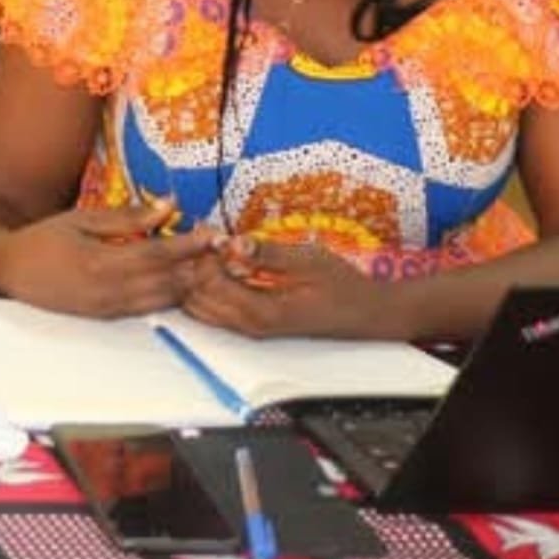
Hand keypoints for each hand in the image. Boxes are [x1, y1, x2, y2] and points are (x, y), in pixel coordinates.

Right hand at [0, 199, 212, 317]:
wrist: (7, 272)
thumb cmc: (43, 239)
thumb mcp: (82, 219)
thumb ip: (127, 218)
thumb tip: (169, 204)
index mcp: (101, 263)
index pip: (157, 255)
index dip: (189, 245)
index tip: (213, 233)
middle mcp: (108, 292)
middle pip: (167, 283)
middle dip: (198, 268)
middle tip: (225, 251)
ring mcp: (108, 309)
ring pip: (162, 300)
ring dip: (189, 285)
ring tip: (212, 266)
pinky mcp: (106, 318)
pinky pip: (148, 309)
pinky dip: (170, 297)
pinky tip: (184, 284)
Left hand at [182, 235, 392, 338]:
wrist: (363, 313)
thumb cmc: (340, 285)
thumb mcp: (309, 261)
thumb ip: (269, 254)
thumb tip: (234, 242)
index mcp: (260, 311)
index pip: (209, 284)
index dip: (205, 255)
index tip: (213, 231)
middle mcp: (248, 325)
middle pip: (196, 299)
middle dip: (196, 266)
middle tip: (209, 237)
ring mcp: (249, 327)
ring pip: (201, 306)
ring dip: (201, 276)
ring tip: (216, 247)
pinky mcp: (252, 323)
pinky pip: (216, 308)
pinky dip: (210, 285)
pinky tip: (226, 262)